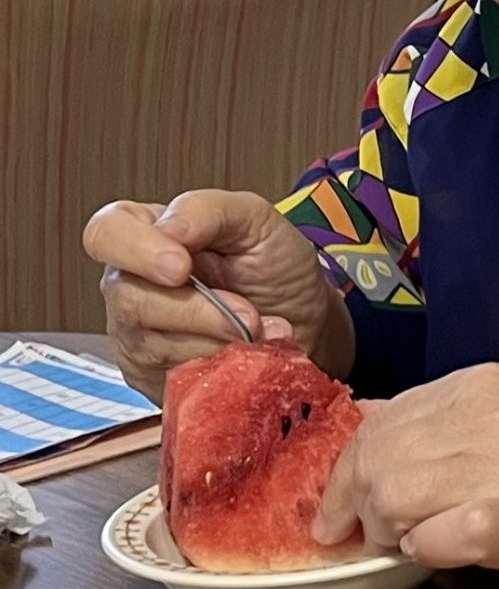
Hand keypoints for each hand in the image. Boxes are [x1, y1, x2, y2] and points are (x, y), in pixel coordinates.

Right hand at [83, 190, 354, 401]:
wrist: (303, 320)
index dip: (137, 251)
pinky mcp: (153, 376)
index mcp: (145, 231)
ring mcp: (135, 334)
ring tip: (260, 329)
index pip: (106, 233)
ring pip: (152, 344)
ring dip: (217, 339)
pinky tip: (249, 353)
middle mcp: (129, 283)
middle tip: (247, 313)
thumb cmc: (273, 264)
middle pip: (129, 299)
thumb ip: (208, 210)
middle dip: (196, 310)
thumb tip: (168, 227)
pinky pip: (172, 378)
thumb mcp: (255, 219)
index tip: (182, 267)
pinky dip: (219, 365)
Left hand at [313, 364, 498, 588]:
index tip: (339, 511)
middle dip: (357, 507)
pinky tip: (444, 553)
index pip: (379, 422)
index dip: (348, 472)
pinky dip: (432, 548)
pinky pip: (447, 533)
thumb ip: (458, 427)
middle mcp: (488, 413)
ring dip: (390, 532)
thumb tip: (380, 449)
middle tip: (371, 541)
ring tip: (413, 549)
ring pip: (397, 492)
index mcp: (483, 385)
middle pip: (376, 459)